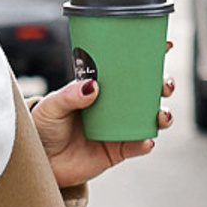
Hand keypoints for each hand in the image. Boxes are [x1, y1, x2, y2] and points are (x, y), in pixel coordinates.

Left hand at [32, 49, 174, 188]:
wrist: (41, 160)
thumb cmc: (44, 127)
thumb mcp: (52, 106)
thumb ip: (69, 95)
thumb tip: (93, 86)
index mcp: (100, 87)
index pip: (127, 68)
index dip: (148, 56)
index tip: (165, 46)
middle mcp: (114, 106)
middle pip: (147, 91)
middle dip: (163, 85)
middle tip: (165, 84)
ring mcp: (118, 127)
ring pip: (150, 118)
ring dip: (163, 114)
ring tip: (162, 114)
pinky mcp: (117, 150)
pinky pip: (137, 146)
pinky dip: (145, 143)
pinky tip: (147, 141)